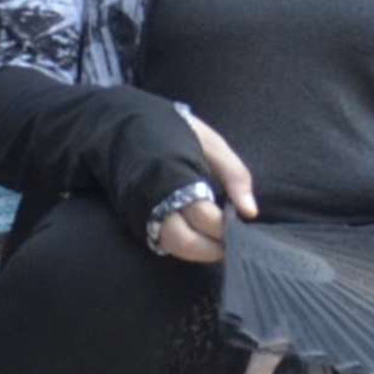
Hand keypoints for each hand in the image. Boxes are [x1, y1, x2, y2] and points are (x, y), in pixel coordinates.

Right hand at [148, 112, 260, 266]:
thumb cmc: (174, 129)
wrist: (123, 122)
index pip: (203, 216)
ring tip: (218, 241)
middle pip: (184, 241)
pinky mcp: (133, 217)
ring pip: (171, 246)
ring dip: (198, 250)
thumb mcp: (210, 142)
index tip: (241, 226)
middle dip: (212, 249)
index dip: (225, 227)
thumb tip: (250, 212)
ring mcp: (140, 211)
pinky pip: (160, 240)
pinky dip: (183, 244)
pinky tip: (199, 234)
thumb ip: (234, 175)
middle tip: (232, 243)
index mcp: (174, 176)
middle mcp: (154, 199)